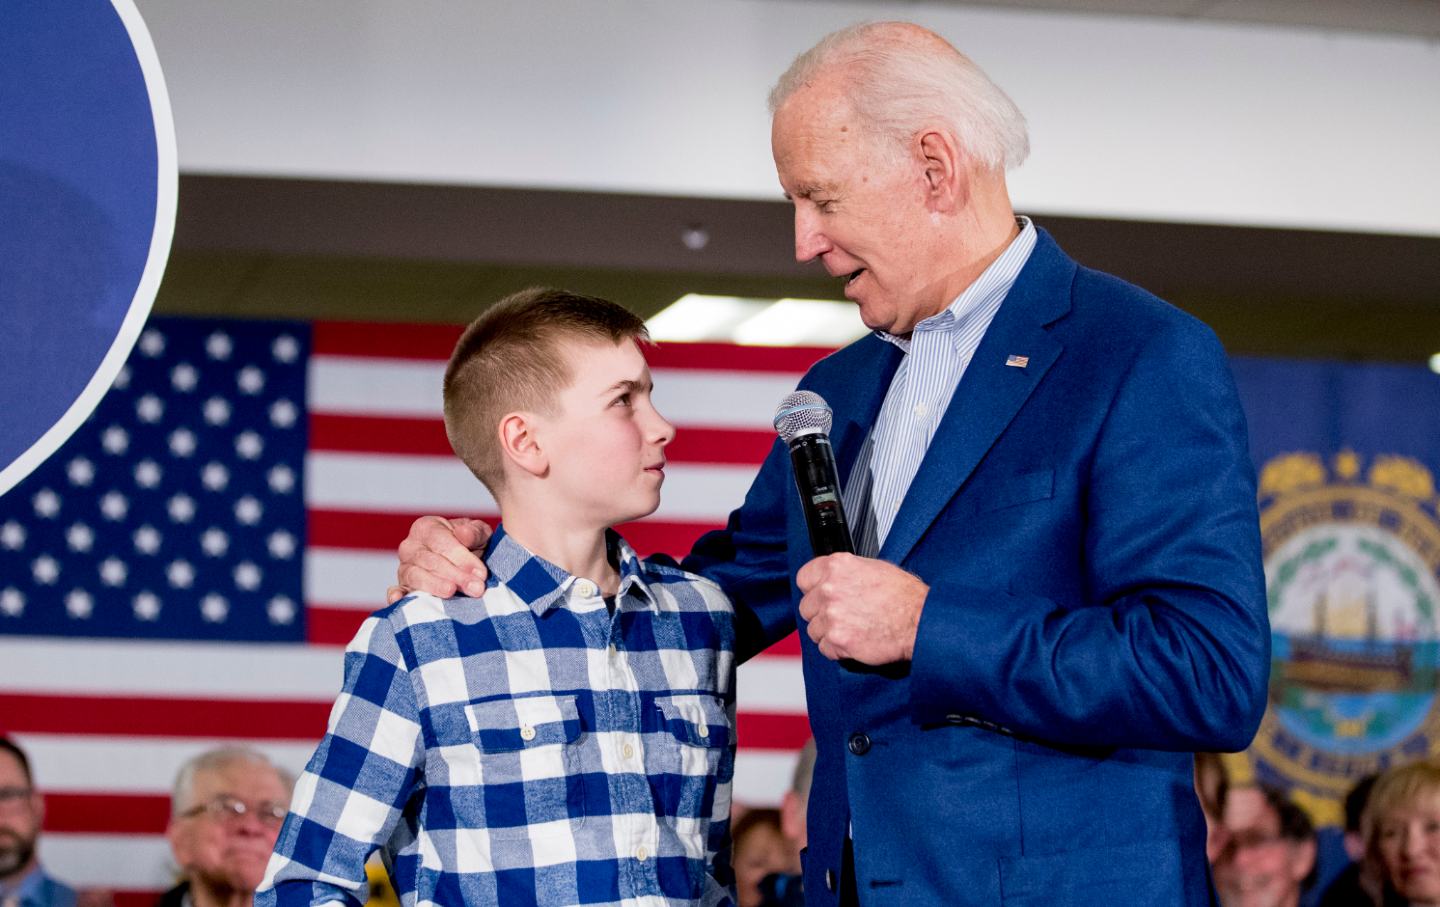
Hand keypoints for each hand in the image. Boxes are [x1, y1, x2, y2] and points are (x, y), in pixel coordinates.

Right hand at [387, 515, 492, 601]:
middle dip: (455, 575)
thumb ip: (474, 532)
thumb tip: (463, 534)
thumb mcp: (479, 535)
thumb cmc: (471, 546)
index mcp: (426, 527)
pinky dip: (397, 595)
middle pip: (430, 561)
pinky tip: (400, 599)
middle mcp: (410, 546)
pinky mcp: (403, 588)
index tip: (480, 573)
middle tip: (475, 588)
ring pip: (416, 576)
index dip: (461, 558)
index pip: (441, 542)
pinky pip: (397, 591)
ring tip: (452, 592)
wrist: (465, 565)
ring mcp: (404, 568)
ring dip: (435, 585)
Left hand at [796, 553, 926, 663]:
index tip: (819, 597)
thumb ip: (846, 573)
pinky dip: (837, 650)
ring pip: (813, 630)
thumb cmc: (904, 596)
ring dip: (829, 633)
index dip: (812, 590)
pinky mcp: (838, 640)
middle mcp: (830, 588)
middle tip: (841, 617)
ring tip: (851, 630)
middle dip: (820, 614)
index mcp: (837, 566)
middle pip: (806, 607)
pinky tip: (855, 641)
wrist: (920, 621)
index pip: (803, 578)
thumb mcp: (874, 568)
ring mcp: (832, 615)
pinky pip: (824, 648)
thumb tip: (832, 579)